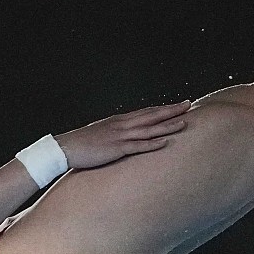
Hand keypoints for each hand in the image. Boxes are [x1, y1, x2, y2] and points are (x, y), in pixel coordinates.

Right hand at [54, 102, 190, 169]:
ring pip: (149, 129)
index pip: (146, 112)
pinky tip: (165, 142)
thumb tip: (127, 137)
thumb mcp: (102, 134)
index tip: (178, 105)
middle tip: (188, 105)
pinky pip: (138, 146)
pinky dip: (152, 144)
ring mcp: (120, 136)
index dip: (163, 108)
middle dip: (171, 110)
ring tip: (183, 122)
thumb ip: (116, 134)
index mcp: (120, 121)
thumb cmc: (82, 144)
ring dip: (167, 125)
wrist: (65, 148)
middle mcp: (122, 125)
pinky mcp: (116, 148)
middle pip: (151, 115)